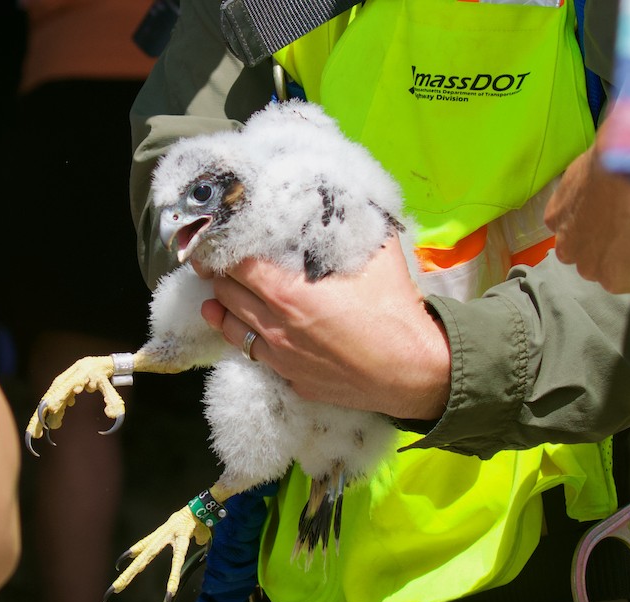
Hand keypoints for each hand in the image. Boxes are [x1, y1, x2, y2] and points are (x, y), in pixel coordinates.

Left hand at [198, 241, 449, 419]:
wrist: (413, 371)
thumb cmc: (395, 310)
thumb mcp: (376, 253)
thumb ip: (350, 223)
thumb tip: (341, 194)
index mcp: (288, 292)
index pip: (236, 263)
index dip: (223, 246)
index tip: (219, 237)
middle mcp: (275, 326)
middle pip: (225, 292)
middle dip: (218, 273)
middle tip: (217, 260)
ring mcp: (280, 357)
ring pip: (230, 327)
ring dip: (222, 306)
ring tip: (219, 293)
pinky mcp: (290, 379)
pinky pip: (253, 355)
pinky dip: (244, 337)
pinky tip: (245, 327)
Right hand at [545, 140, 629, 293]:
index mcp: (616, 281)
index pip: (626, 278)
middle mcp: (586, 269)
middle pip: (596, 264)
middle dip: (607, 248)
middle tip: (624, 222)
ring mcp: (566, 245)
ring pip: (576, 243)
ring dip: (586, 231)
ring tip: (606, 207)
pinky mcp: (554, 219)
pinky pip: (562, 221)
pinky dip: (573, 211)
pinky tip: (590, 195)